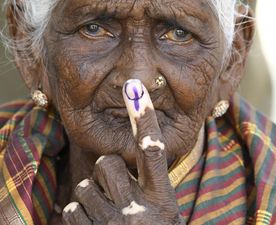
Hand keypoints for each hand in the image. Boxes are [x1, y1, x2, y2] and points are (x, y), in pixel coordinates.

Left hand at [62, 79, 183, 224]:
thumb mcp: (166, 216)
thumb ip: (153, 190)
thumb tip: (137, 160)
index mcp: (163, 202)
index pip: (153, 152)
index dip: (145, 120)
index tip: (136, 90)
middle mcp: (138, 212)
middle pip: (108, 164)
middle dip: (107, 172)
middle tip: (115, 189)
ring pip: (85, 186)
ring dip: (92, 196)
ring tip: (107, 215)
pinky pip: (71, 208)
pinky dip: (79, 214)